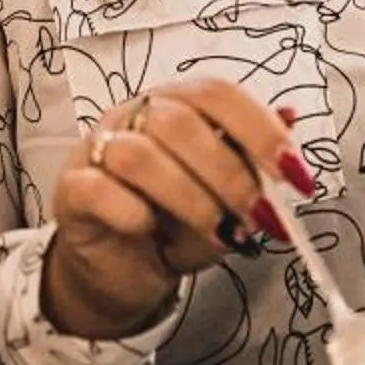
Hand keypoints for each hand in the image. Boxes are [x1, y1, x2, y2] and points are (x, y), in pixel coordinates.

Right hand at [41, 77, 314, 340]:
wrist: (121, 270)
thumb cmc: (174, 225)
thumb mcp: (226, 197)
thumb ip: (252, 162)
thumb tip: (291, 116)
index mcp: (178, 105)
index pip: (217, 94)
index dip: (260, 130)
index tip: (294, 175)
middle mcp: (135, 116)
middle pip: (179, 121)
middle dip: (230, 175)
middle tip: (256, 219)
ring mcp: (97, 149)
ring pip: (139, 156)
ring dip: (191, 200)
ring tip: (218, 235)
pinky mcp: (71, 190)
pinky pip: (98, 189)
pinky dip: (133, 213)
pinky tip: (151, 232)